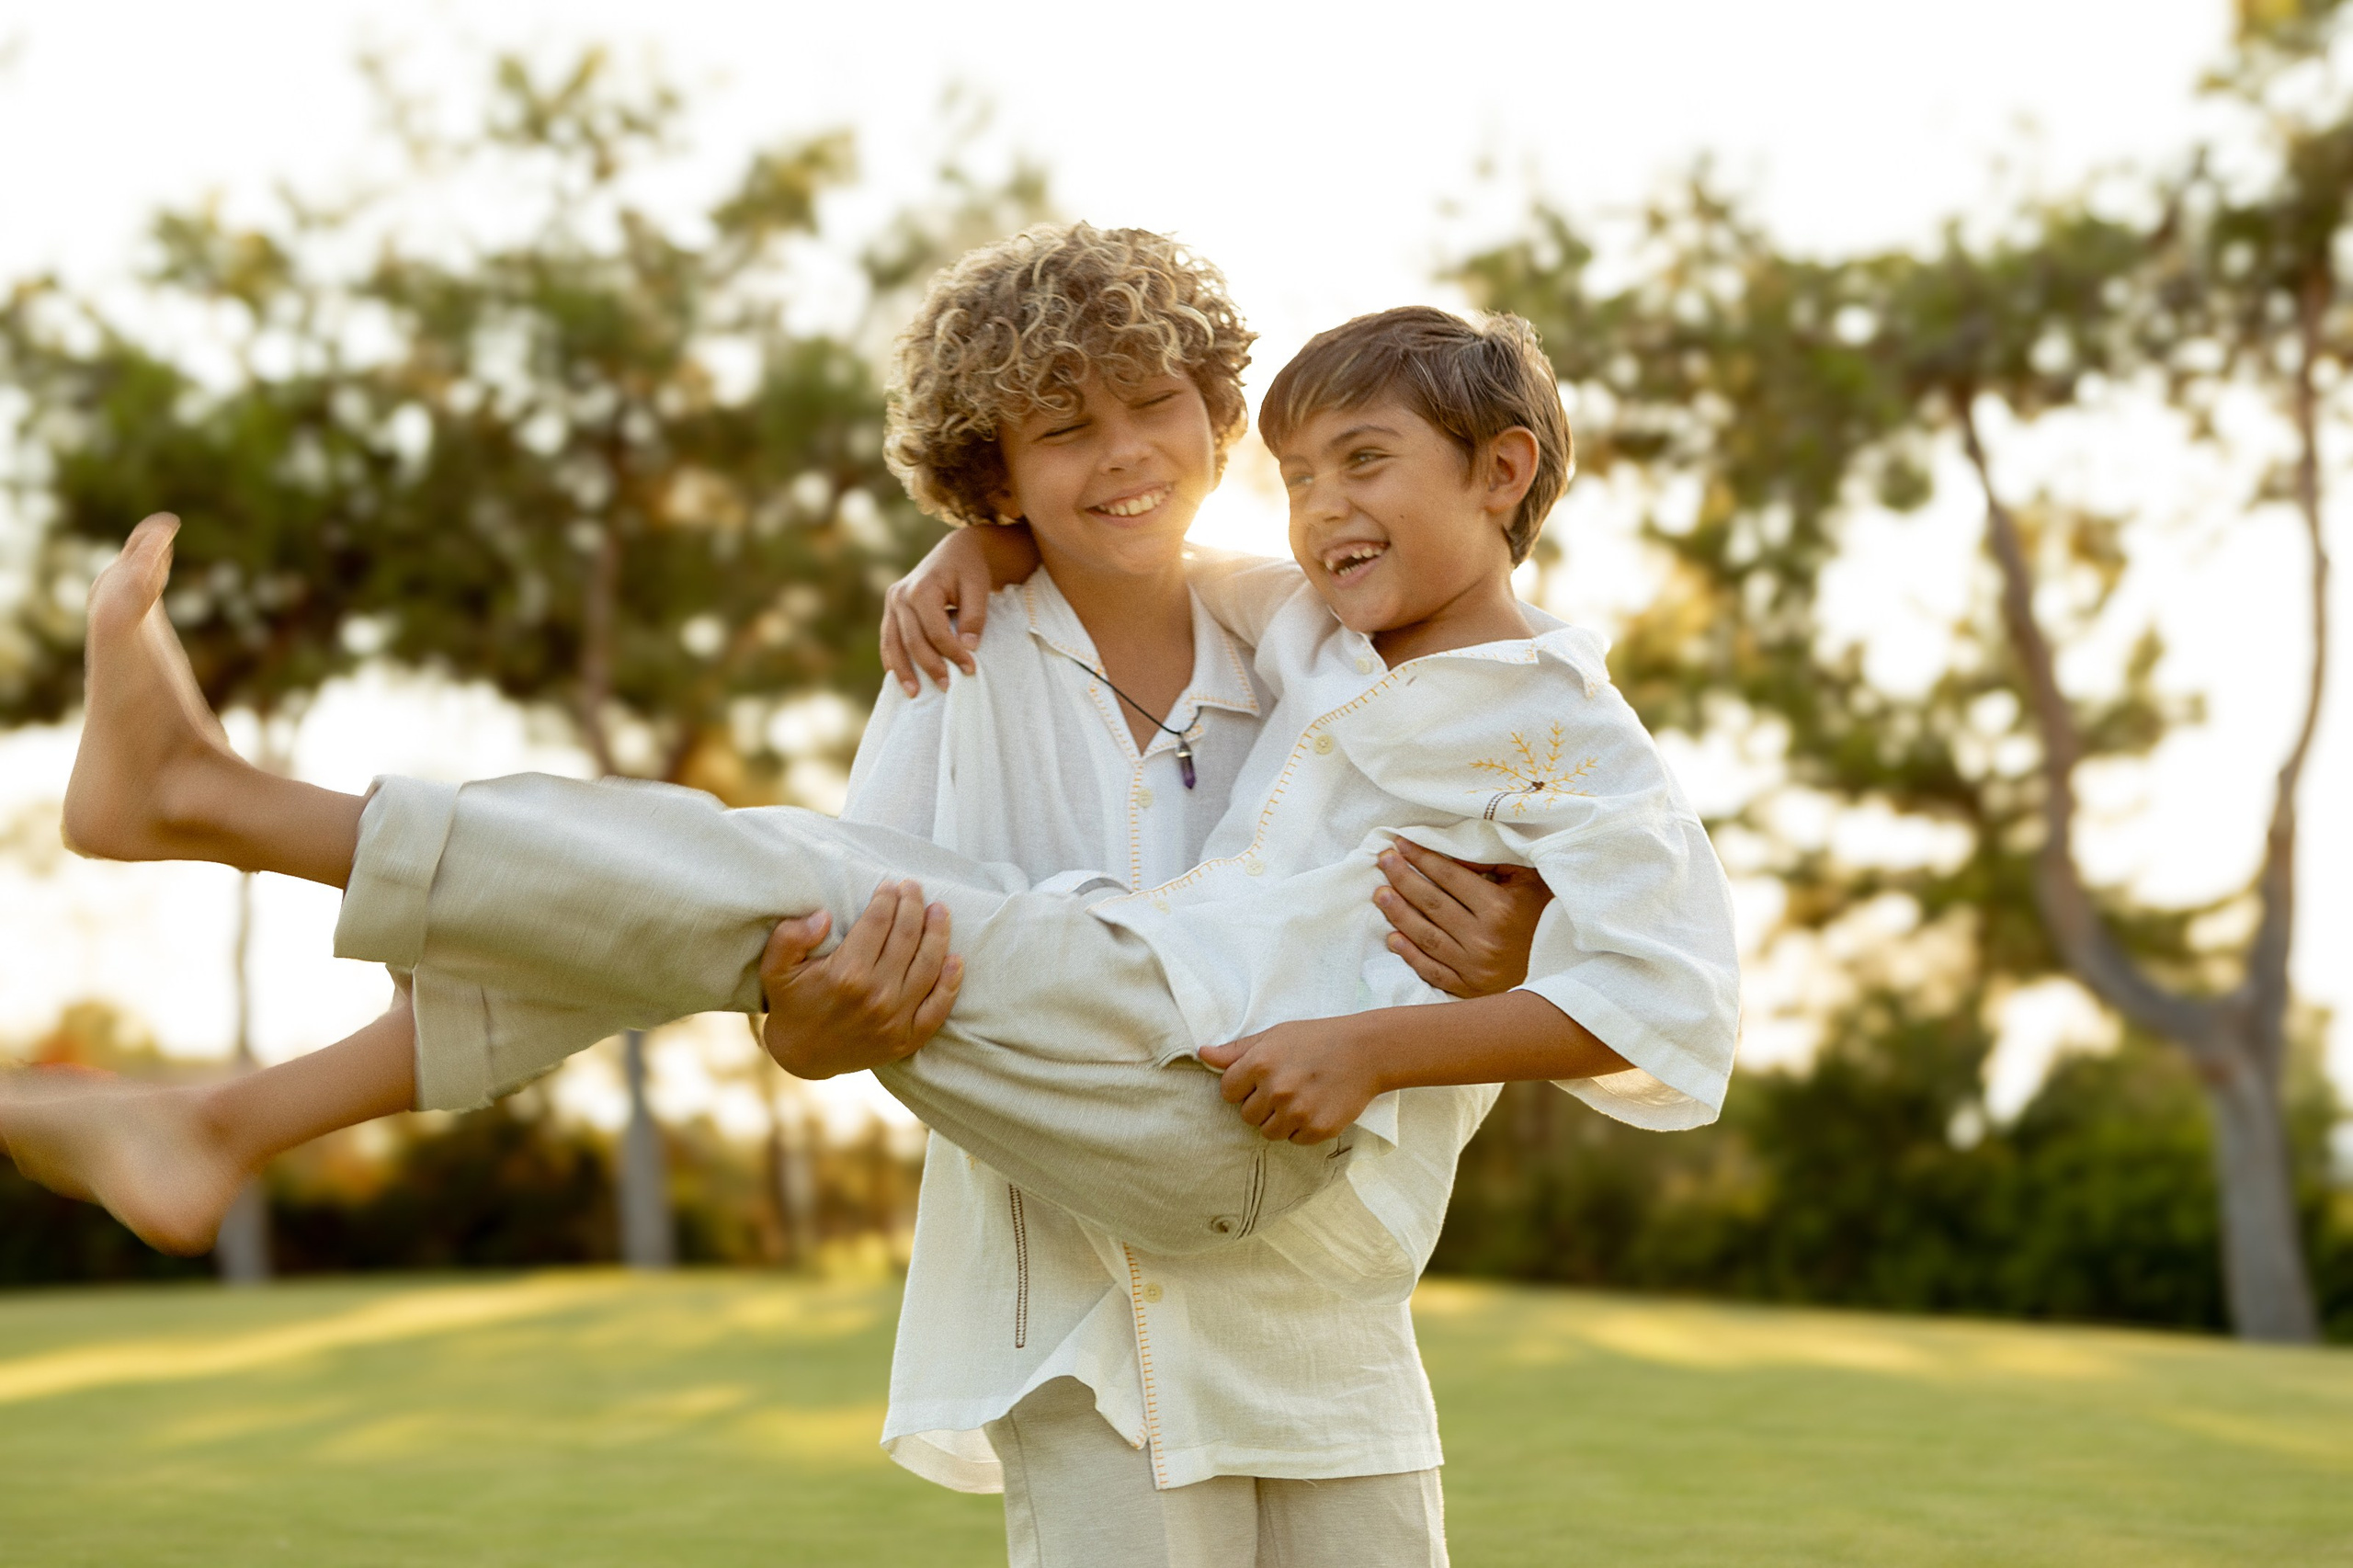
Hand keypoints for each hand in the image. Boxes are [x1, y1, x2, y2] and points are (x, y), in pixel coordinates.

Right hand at [758, 880, 961, 1078]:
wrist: (802, 1056)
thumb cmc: (791, 1003)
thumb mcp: (775, 968)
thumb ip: (790, 937)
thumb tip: (824, 915)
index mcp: (845, 973)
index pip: (878, 923)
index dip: (887, 898)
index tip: (890, 884)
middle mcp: (875, 994)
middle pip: (907, 937)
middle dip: (913, 905)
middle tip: (914, 888)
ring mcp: (895, 1018)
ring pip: (928, 965)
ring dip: (938, 932)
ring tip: (939, 910)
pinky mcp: (907, 1038)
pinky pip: (938, 1007)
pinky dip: (951, 982)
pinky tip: (955, 958)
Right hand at [880, 523, 1042, 694]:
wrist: (955, 552)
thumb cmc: (969, 569)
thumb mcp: (978, 587)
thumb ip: (974, 616)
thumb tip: (968, 647)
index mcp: (922, 588)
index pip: (935, 631)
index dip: (952, 653)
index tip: (970, 669)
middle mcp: (900, 596)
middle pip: (913, 640)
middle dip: (930, 667)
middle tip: (947, 688)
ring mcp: (892, 602)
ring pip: (893, 643)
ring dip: (902, 671)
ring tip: (914, 694)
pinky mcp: (891, 609)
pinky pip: (887, 640)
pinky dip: (892, 659)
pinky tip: (899, 679)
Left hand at [1198, 1019, 1382, 1143]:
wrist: (1367, 1051)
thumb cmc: (1318, 1039)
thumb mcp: (1275, 1035)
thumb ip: (1237, 1051)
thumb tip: (1202, 1054)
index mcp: (1260, 1063)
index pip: (1228, 1092)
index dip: (1243, 1086)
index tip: (1262, 1078)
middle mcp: (1276, 1089)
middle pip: (1247, 1115)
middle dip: (1262, 1104)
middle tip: (1287, 1086)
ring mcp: (1297, 1112)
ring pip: (1268, 1132)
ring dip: (1280, 1119)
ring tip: (1301, 1097)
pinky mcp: (1317, 1129)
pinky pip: (1295, 1140)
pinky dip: (1302, 1128)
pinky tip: (1316, 1106)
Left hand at [1372, 838, 1552, 996]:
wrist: (1563, 967)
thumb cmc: (1544, 916)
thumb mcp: (1528, 882)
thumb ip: (1492, 864)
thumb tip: (1450, 852)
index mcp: (1500, 908)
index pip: (1449, 876)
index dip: (1422, 858)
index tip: (1400, 844)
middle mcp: (1484, 938)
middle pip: (1432, 903)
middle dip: (1403, 878)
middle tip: (1383, 860)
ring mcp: (1474, 966)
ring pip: (1426, 936)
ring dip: (1398, 913)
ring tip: (1380, 893)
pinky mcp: (1468, 987)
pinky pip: (1432, 970)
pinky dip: (1410, 954)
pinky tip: (1392, 937)